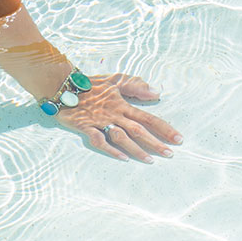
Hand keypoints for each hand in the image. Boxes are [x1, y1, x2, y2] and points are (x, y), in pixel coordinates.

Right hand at [55, 74, 179, 162]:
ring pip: (121, 137)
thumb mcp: (115, 79)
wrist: (63, 84)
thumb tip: (157, 92)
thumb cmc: (90, 84)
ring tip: (150, 160)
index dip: (164, 128)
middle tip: (170, 154)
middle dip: (155, 142)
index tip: (178, 138)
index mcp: (122, 104)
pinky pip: (99, 140)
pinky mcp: (86, 127)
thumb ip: (136, 86)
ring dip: (136, 149)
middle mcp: (114, 114)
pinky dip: (111, 149)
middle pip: (138, 130)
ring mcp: (100, 121)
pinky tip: (122, 158)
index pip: (147, 117)